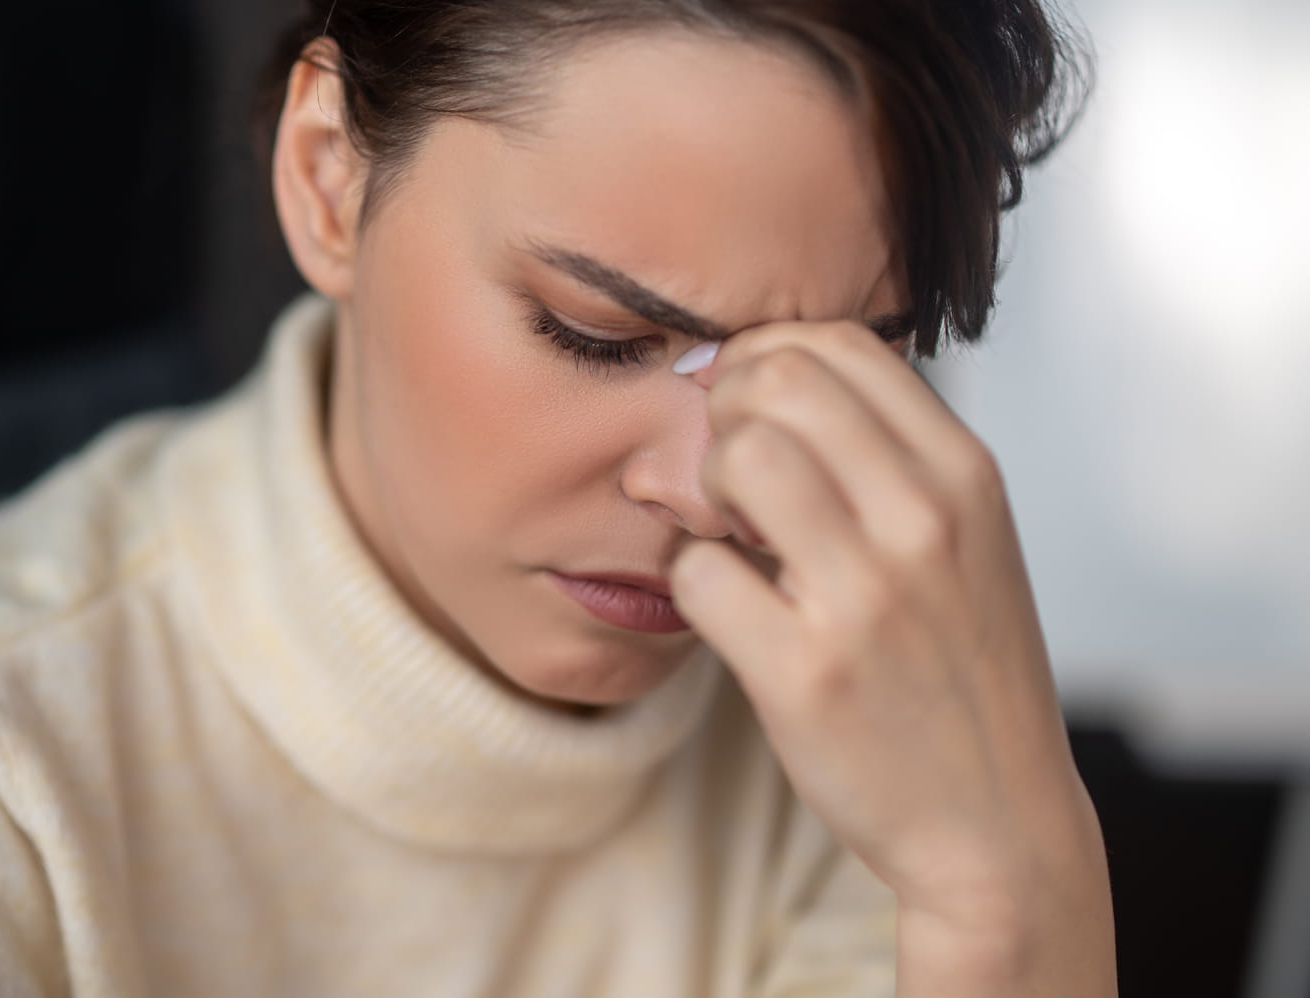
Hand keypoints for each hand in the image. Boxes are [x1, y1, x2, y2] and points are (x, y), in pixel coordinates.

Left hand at [667, 320, 1112, 989]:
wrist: (997, 820)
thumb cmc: (964, 668)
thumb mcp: (968, 538)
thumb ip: (888, 455)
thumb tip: (762, 380)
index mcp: (966, 474)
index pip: (838, 343)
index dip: (764, 356)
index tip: (744, 404)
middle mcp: (924, 520)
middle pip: (776, 380)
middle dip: (723, 409)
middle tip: (724, 467)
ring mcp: (864, 596)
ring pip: (735, 458)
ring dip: (703, 487)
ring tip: (728, 533)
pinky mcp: (803, 672)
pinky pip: (698, 571)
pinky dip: (695, 581)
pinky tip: (730, 607)